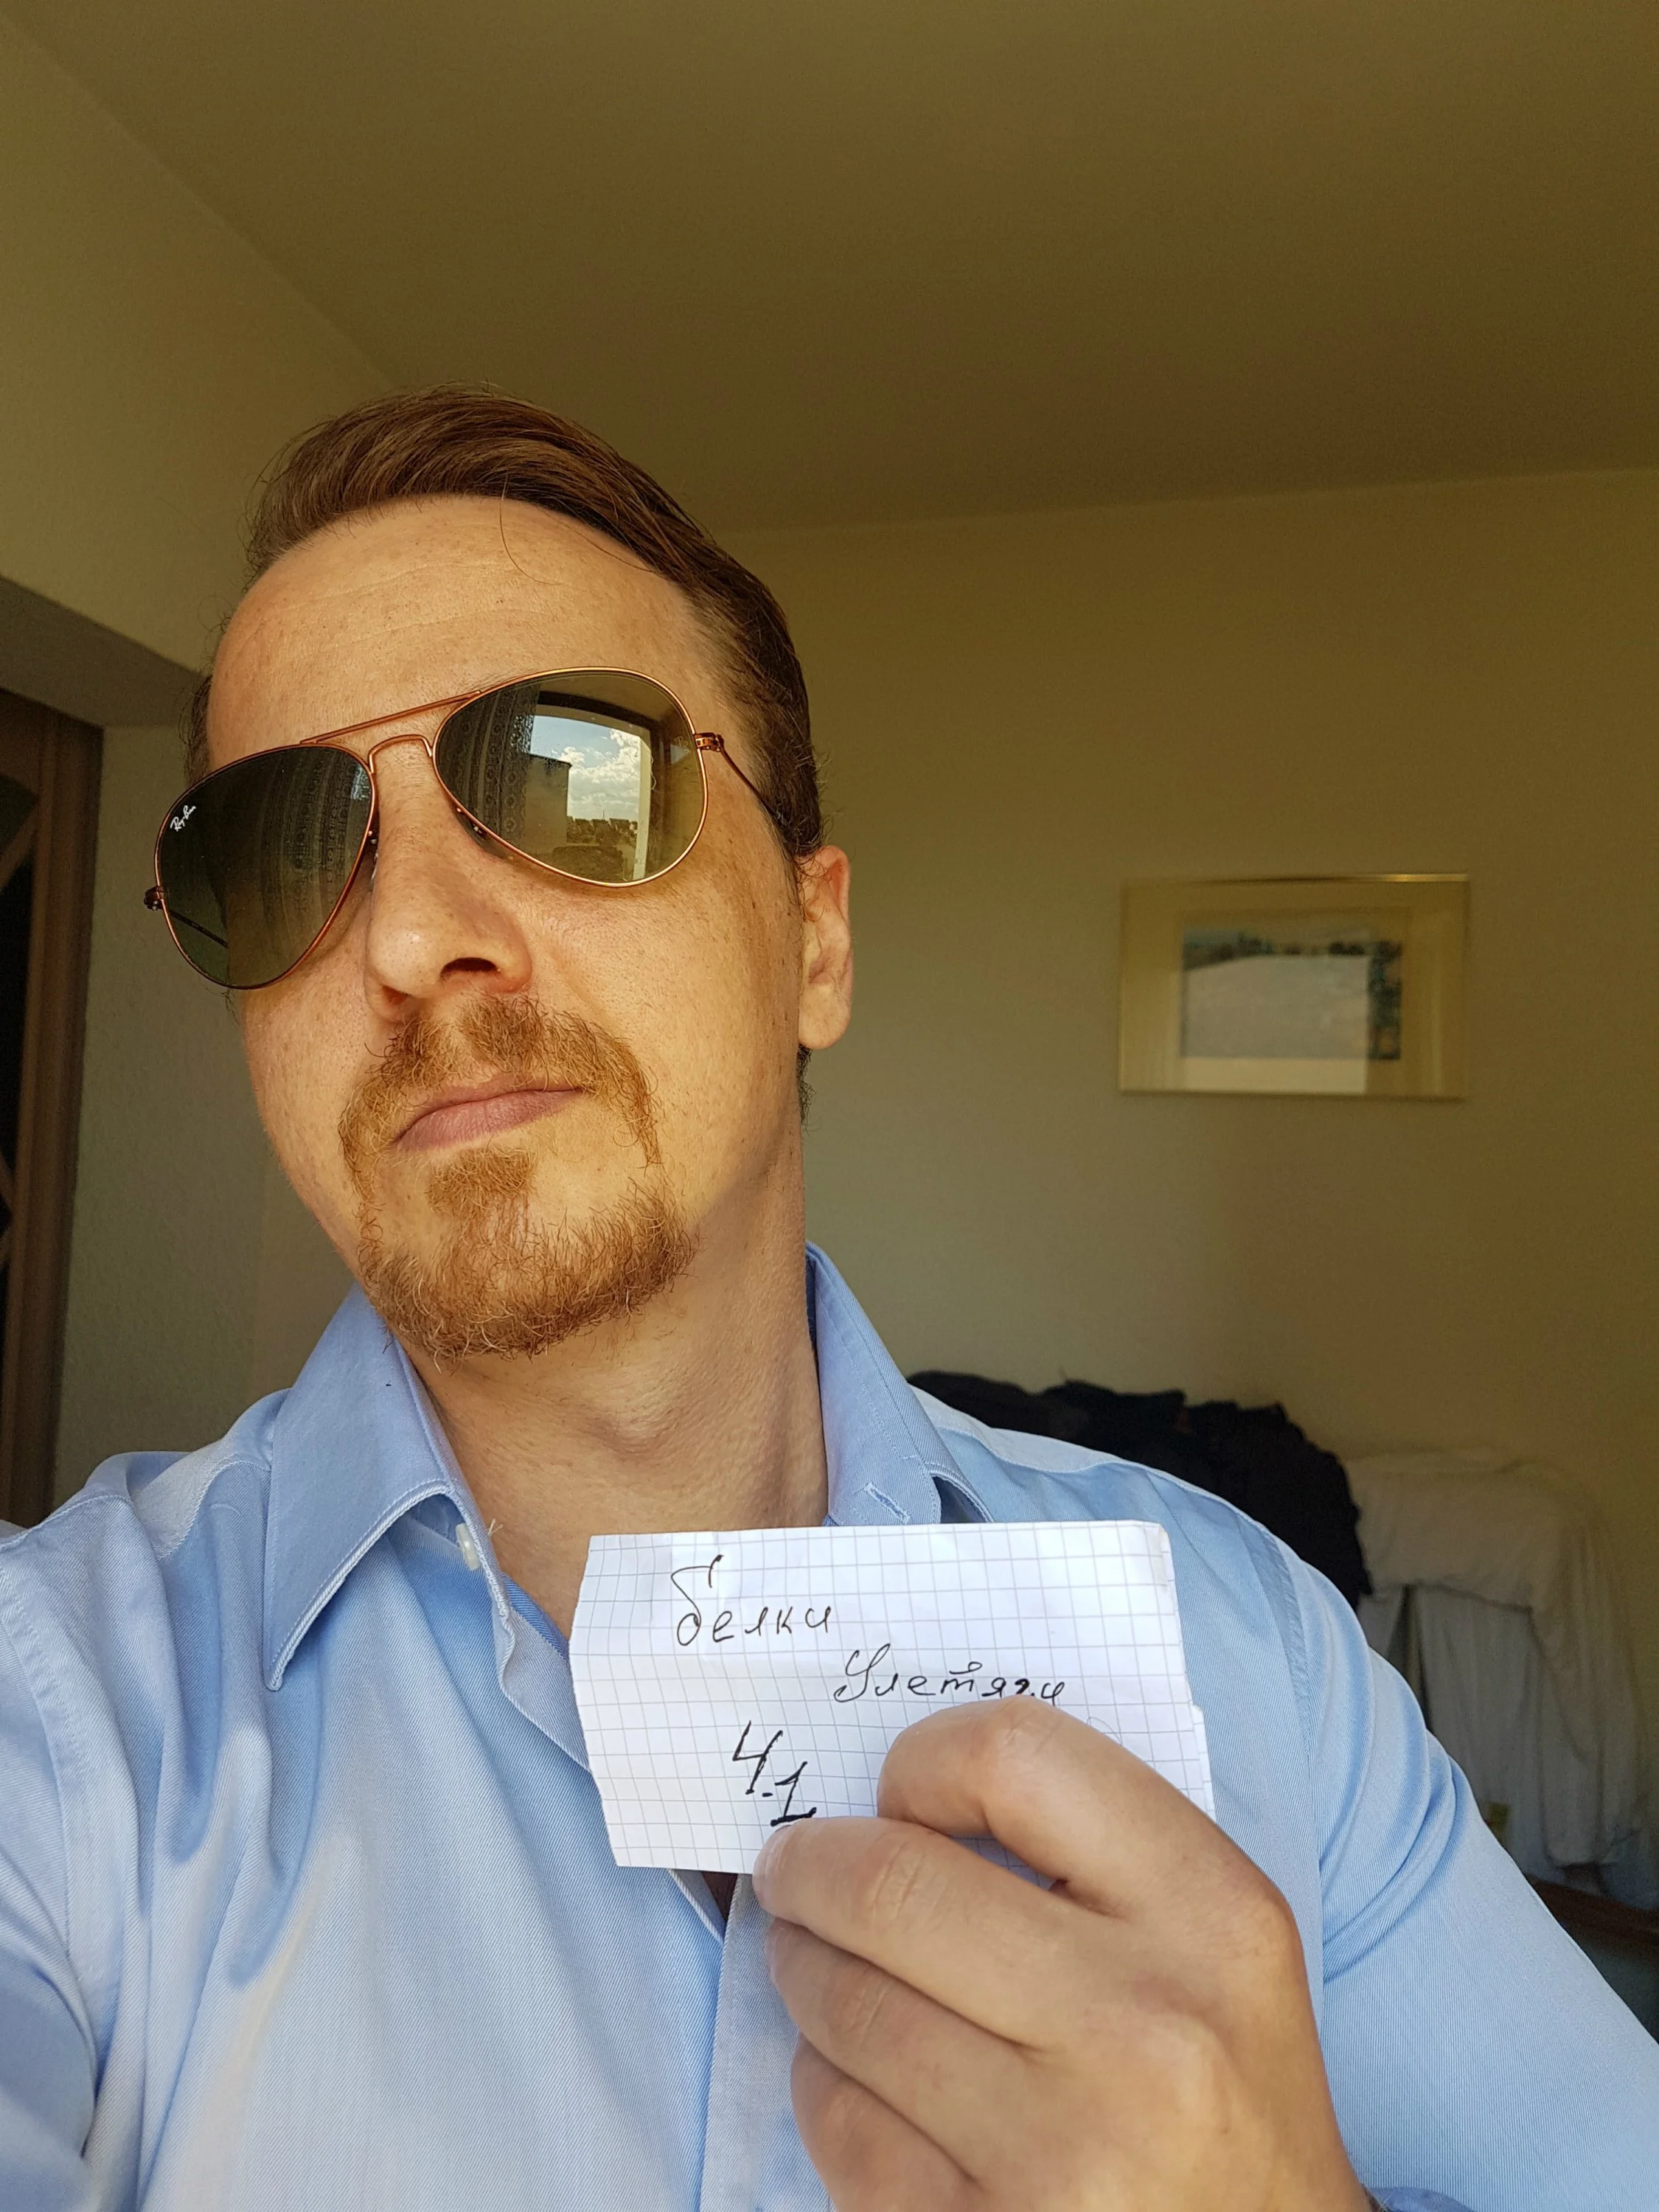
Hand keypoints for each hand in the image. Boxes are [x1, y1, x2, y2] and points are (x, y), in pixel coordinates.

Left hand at [753, 1699, 1366, 2211]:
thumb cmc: (1224, 2097)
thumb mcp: (1215, 1947)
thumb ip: (1090, 1854)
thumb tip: (897, 1806)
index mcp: (1212, 1917)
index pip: (1013, 1757)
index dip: (922, 1764)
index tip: (895, 1798)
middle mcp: (1144, 2029)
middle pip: (893, 1884)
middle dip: (812, 1867)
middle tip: (794, 1870)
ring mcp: (1063, 2151)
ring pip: (848, 2006)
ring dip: (805, 1970)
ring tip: (815, 1962)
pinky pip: (840, 2125)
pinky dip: (823, 2082)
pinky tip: (855, 2073)